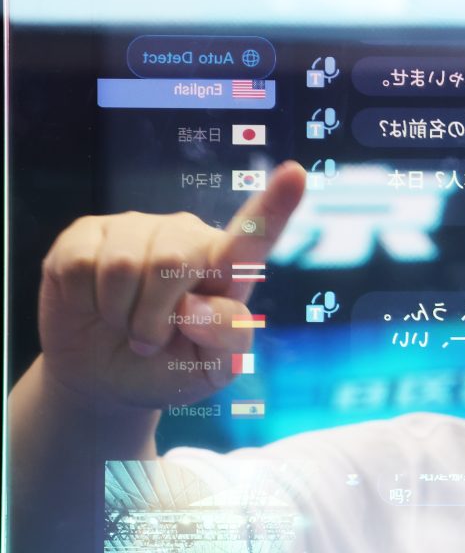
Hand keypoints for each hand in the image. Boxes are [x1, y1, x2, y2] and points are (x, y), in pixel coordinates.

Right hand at [36, 162, 305, 411]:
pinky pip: (80, 264)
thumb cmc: (167, 367)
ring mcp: (136, 229)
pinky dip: (86, 303)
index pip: (255, 235)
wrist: (102, 376)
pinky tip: (94, 305)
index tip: (296, 175)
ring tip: (125, 323)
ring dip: (120, 314)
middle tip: (150, 340)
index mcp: (227, 268)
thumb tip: (197, 308)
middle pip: (171, 261)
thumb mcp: (209, 372)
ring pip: (122, 264)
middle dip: (153, 317)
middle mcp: (187, 237)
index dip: (275, 206)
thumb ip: (226, 344)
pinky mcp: (88, 232)